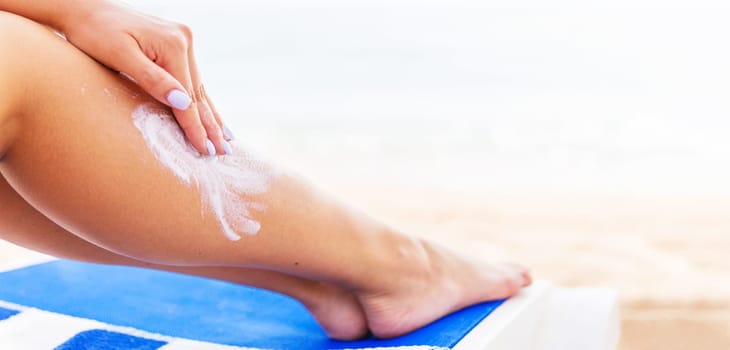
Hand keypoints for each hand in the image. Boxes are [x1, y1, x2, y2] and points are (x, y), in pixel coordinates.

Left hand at [60, 1, 232, 155]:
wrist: (84, 7)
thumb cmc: (94, 32)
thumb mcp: (120, 56)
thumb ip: (152, 80)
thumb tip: (183, 103)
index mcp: (173, 45)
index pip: (187, 96)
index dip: (195, 126)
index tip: (205, 150)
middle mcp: (184, 41)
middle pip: (199, 93)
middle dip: (211, 126)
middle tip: (223, 153)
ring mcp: (183, 41)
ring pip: (200, 88)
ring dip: (212, 115)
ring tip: (226, 139)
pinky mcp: (178, 44)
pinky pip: (192, 80)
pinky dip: (202, 100)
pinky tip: (212, 114)